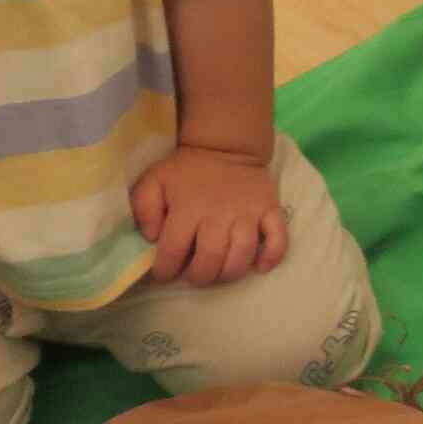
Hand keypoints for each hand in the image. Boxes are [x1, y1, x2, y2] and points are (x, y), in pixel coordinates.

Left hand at [130, 145, 289, 286]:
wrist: (226, 147)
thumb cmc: (187, 170)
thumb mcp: (154, 181)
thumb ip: (144, 208)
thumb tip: (152, 237)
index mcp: (188, 208)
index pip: (174, 249)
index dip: (166, 269)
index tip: (164, 275)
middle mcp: (219, 215)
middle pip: (211, 258)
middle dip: (199, 276)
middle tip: (193, 276)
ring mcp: (249, 214)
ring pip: (243, 254)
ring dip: (230, 273)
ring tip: (219, 274)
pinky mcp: (270, 212)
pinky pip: (278, 239)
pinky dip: (272, 257)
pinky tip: (260, 267)